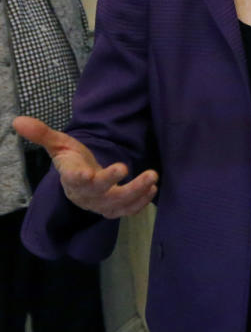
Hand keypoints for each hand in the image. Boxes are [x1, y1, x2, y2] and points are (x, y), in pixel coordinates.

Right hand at [13, 116, 157, 218]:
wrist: (81, 180)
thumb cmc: (72, 160)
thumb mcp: (59, 144)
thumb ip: (43, 134)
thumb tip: (17, 120)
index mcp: (71, 177)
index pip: (72, 179)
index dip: (78, 177)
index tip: (86, 173)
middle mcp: (86, 194)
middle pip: (99, 193)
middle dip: (113, 182)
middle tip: (126, 167)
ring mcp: (100, 203)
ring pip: (118, 204)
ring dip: (136, 192)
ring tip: (153, 177)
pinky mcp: (113, 208)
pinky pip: (127, 210)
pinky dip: (140, 203)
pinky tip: (152, 189)